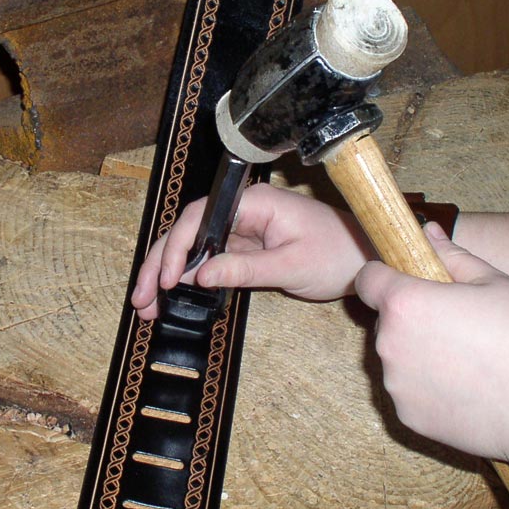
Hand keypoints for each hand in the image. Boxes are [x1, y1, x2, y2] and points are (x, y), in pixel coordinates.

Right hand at [130, 184, 371, 319]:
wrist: (367, 258)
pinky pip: (208, 258)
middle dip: (160, 265)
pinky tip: (171, 298)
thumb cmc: (339, 255)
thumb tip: (200, 277)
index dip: (177, 248)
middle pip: (187, 231)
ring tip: (147, 306)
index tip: (167, 280)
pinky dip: (188, 279)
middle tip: (141, 299)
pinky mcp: (245, 246)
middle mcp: (243, 210)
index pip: (200, 217)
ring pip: (193, 247)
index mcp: (254, 202)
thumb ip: (244, 269)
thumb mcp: (292, 266)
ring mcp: (242, 228)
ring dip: (167, 275)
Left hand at [355, 224, 508, 469]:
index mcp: (406, 303)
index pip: (368, 278)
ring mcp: (396, 386)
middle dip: (413, 317)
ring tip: (469, 359)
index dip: (387, 275)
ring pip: (398, 357)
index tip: (411, 280)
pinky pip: (409, 392)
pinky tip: (468, 388)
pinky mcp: (408, 418)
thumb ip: (452, 256)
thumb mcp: (495, 282)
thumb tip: (429, 232)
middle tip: (458, 322)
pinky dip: (429, 388)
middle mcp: (389, 345)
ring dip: (419, 353)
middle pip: (387, 320)